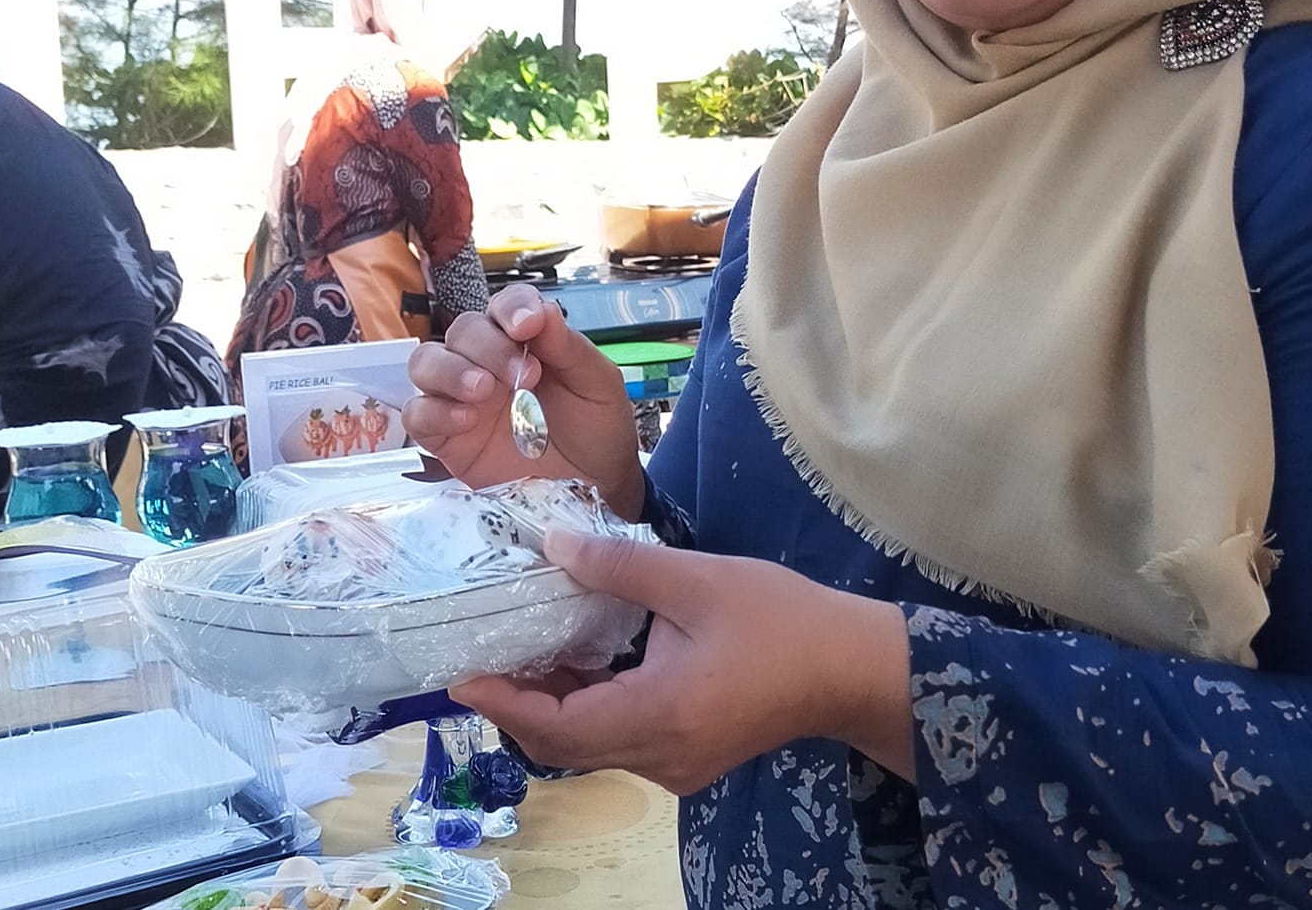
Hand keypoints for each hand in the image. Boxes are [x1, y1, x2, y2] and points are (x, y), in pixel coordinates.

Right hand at [405, 284, 642, 517]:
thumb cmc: (596, 427)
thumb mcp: (597, 384)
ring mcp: (460, 398)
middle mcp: (486, 362)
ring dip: (450, 370)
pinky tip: (466, 420)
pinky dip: (434, 411)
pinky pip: (418, 415)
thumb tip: (541, 310)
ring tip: (483, 391)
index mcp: (524, 340)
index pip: (504, 306)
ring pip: (425, 363)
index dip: (511, 308)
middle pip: (462, 331)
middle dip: (487, 346)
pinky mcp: (445, 438)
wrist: (594, 484)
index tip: (527, 325)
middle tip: (521, 376)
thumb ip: (569, 348)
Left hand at [450, 529, 915, 795]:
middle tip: (482, 660)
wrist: (853, 668)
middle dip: (518, 707)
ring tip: (525, 652)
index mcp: (656, 714)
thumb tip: (552, 546)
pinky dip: (589, 709)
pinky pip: (621, 741)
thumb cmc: (779, 620)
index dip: (502, 703)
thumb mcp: (698, 579)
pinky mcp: (690, 757)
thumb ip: (620, 566)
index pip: (555, 725)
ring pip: (592, 747)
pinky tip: (584, 664)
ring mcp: (675, 765)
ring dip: (554, 708)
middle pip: (564, 746)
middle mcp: (658, 755)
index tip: (459, 677)